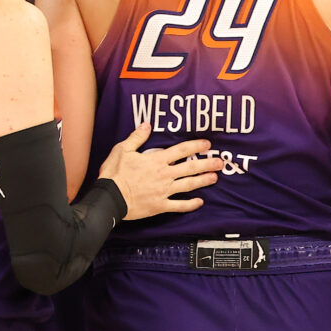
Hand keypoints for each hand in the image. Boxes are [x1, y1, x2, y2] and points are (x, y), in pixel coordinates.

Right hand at [96, 121, 223, 220]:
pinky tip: (200, 202)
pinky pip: (179, 206)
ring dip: (203, 181)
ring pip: (188, 185)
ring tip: (215, 177)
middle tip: (221, 162)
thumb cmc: (114, 173)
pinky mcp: (160, 206)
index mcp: (156, 160)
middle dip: (207, 164)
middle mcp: (164, 175)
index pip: (181, 151)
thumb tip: (147, 124)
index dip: (195, 146)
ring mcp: (164, 191)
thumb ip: (137, 137)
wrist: (110, 198)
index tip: (207, 144)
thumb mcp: (122, 150)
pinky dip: (190, 204)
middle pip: (190, 168)